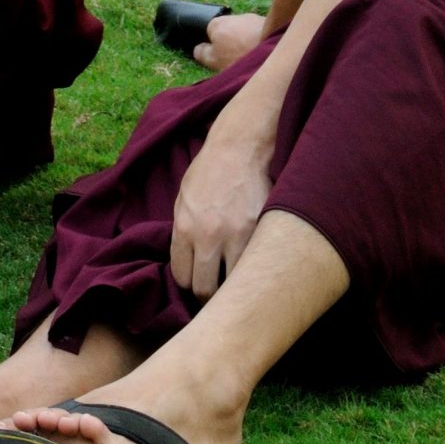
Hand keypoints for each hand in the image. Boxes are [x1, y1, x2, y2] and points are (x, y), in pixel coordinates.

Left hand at [170, 106, 274, 298]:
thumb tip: (187, 262)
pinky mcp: (262, 231)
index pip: (182, 277)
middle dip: (211, 296)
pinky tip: (258, 269)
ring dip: (236, 288)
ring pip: (235, 284)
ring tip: (240, 286)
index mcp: (183, 229)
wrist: (239, 147)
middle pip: (206, 289)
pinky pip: (257, 264)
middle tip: (219, 295)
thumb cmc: (208, 171)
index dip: (190, 285)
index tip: (198, 284)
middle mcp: (208, 236)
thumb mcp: (183, 200)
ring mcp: (238, 235)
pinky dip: (257, 270)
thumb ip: (184, 232)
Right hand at [192, 12, 267, 70]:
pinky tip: (266, 53)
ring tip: (254, 56)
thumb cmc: (239, 57)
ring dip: (248, 41)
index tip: (222, 57)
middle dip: (233, 42)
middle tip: (238, 59)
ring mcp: (254, 18)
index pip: (210, 32)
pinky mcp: (271, 22)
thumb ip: (202, 53)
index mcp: (217, 23)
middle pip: (230, 30)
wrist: (274, 52)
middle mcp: (234, 16)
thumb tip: (199, 48)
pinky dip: (262, 41)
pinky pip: (262, 32)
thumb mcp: (213, 61)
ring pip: (246, 31)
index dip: (216, 46)